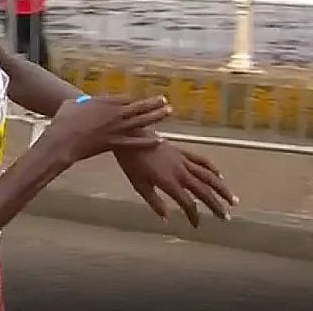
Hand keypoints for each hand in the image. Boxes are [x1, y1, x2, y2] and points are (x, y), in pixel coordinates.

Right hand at [44, 96, 170, 163]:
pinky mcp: (116, 144)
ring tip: (168, 112)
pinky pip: (136, 142)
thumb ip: (81, 103)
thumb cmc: (63, 121)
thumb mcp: (70, 105)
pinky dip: (148, 141)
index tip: (140, 99)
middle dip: (153, 103)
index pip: (124, 98)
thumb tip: (82, 103)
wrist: (63, 140)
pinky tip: (159, 139)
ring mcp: (117, 129)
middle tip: (164, 100)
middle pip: (138, 107)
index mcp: (104, 103)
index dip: (134, 99)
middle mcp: (114, 114)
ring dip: (156, 116)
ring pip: (142, 121)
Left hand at [115, 144, 236, 227]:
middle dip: (216, 205)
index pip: (188, 204)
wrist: (130, 137)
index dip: (194, 216)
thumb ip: (155, 203)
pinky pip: (202, 160)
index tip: (197, 225)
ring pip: (208, 176)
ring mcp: (184, 161)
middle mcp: (181, 172)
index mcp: (170, 183)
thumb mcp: (139, 185)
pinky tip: (220, 175)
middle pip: (203, 191)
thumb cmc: (131, 162)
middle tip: (226, 217)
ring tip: (233, 200)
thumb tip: (167, 220)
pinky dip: (212, 168)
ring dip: (222, 188)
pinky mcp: (183, 151)